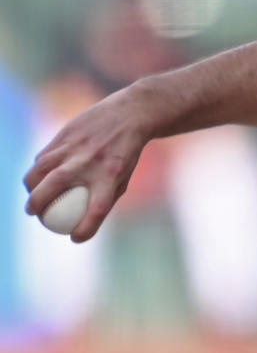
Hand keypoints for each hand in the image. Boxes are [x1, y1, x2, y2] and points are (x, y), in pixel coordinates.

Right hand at [23, 86, 150, 241]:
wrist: (129, 115)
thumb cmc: (126, 153)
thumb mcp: (123, 177)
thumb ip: (103, 199)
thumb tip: (79, 225)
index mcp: (111, 175)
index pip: (97, 210)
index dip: (85, 229)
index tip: (75, 237)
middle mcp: (91, 161)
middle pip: (53, 187)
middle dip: (37, 204)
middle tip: (34, 213)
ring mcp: (75, 146)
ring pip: (39, 170)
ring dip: (30, 186)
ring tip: (33, 196)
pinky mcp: (65, 134)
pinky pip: (43, 156)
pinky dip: (39, 169)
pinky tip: (39, 176)